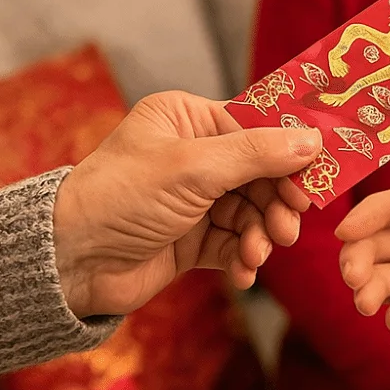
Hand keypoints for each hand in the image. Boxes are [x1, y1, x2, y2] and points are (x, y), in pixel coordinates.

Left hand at [53, 91, 321, 317]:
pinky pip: (233, 242)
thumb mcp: (193, 167)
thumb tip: (312, 140)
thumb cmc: (120, 196)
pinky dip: (244, 256)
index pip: (255, 126)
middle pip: (259, 172)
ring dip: (261, 232)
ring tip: (261, 250)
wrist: (69, 262)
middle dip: (276, 200)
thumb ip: (256, 154)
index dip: (289, 150)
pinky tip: (245, 270)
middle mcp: (193, 154)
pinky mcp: (191, 238)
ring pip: (250, 211)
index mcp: (187, 119)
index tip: (320, 170)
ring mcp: (193, 198)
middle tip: (292, 222)